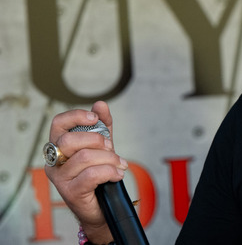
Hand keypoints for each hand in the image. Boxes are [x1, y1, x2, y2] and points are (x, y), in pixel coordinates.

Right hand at [44, 101, 126, 242]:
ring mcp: (59, 178)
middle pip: (70, 140)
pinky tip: (117, 175)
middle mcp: (54, 161)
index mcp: (58, 146)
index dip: (76, 116)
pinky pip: (91, 174)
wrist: (102, 205)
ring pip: (84, 158)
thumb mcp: (102, 146)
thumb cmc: (98, 173)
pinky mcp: (70, 192)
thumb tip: (100, 104)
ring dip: (109, 159)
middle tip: (111, 148)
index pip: (58, 124)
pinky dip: (110, 172)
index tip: (94, 118)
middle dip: (97, 141)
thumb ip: (102, 126)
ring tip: (119, 164)